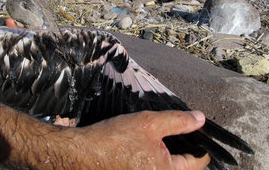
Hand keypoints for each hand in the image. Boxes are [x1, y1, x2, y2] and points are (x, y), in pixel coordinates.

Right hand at [75, 111, 209, 169]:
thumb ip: (178, 121)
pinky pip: (154, 168)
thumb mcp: (149, 123)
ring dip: (168, 155)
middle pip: (185, 167)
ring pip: (168, 167)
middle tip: (173, 134)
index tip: (195, 131)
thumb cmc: (113, 140)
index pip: (199, 161)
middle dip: (183, 149)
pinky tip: (143, 149)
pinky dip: (154, 160)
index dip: (200, 142)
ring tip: (156, 140)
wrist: (84, 154)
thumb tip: (199, 119)